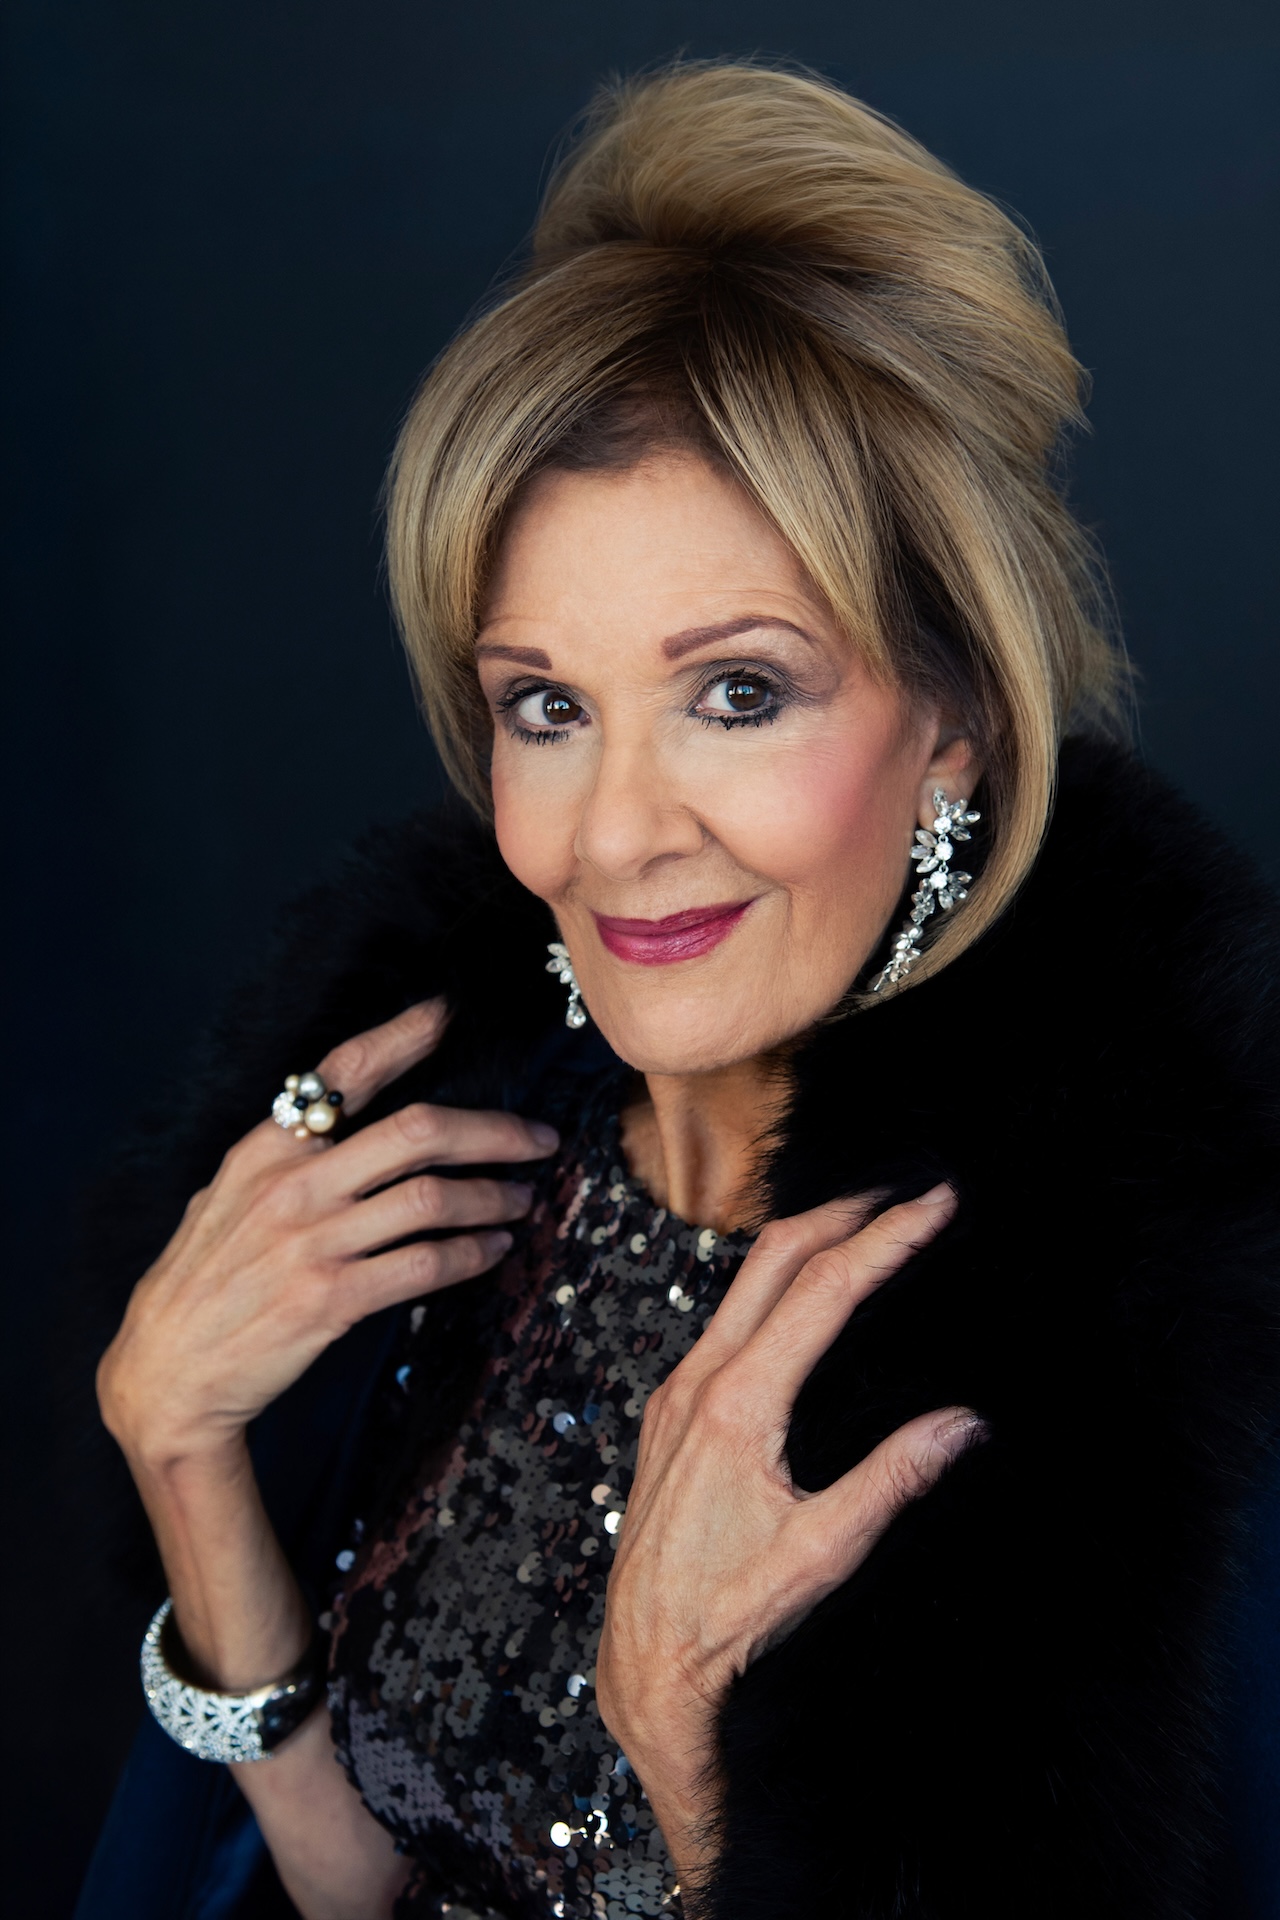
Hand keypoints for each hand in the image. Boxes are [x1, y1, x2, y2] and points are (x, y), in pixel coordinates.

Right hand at [98, 999, 558, 1467]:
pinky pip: (425, 1266)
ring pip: (432, 1199)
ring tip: (521, 1199)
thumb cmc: (203, 1283)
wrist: (168, 1373)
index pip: (344, 1072)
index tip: (449, 1014)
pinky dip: (472, 1255)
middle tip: (538, 1138)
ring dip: (493, 1197)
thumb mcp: (227, 1197)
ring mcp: (312, 1242)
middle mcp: (292, 1185)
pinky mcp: (330, 1299)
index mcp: (265, 1149)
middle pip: (417, 1132)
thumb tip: (347, 1121)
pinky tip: (492, 1251)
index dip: (404, 1036)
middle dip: (494, 1131)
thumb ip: (286, 1158)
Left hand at [595, 1184, 982, 1884]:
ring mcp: (678, 1387)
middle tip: (914, 1188)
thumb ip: (894, 1480)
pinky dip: (781, 1280)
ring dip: (813, 1239)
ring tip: (874, 1220)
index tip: (940, 1201)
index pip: (826, 1288)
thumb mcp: (823, 1554)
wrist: (643, 1655)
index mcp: (738, 1403)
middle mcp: (699, 1378)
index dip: (888, 1237)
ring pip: (748, 1278)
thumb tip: (969, 1423)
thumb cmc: (732, 1612)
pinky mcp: (671, 1406)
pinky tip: (815, 1290)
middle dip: (848, 1210)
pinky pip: (729, 1314)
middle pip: (778, 1255)